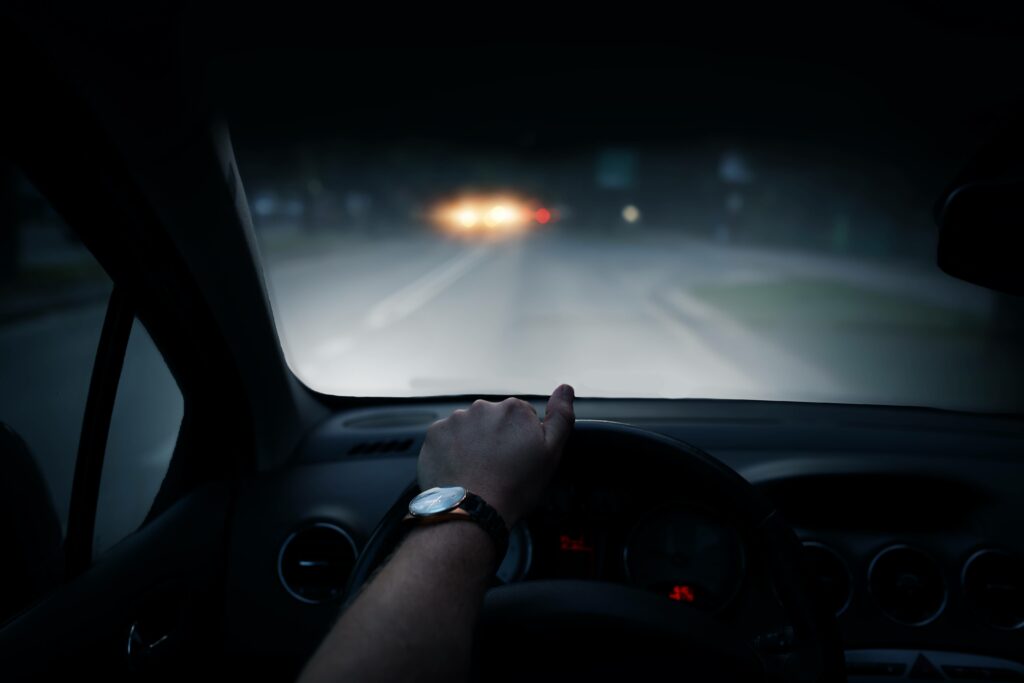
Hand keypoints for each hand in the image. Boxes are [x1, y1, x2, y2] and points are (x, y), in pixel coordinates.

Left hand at [418, 384, 574, 525]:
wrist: (472, 510)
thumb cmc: (515, 486)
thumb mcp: (551, 454)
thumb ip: (561, 417)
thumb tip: (566, 388)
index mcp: (513, 409)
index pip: (521, 417)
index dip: (522, 440)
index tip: (518, 459)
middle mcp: (482, 407)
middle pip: (493, 420)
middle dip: (496, 438)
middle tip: (498, 468)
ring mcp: (455, 420)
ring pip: (469, 429)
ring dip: (473, 443)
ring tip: (477, 472)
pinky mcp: (434, 435)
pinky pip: (447, 438)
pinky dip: (452, 450)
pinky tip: (460, 470)